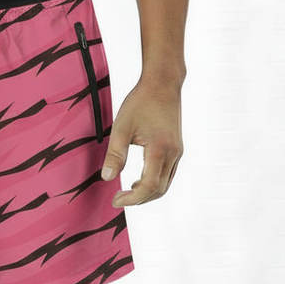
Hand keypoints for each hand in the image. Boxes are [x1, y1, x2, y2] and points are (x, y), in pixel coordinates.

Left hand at [101, 77, 182, 205]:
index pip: (149, 186)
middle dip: (138, 199)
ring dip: (147, 193)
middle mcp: (173, 153)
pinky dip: (154, 184)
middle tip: (119, 199)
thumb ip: (115, 154)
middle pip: (159, 190)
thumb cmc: (141, 102)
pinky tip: (139, 180)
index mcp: (160, 149)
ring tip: (127, 191)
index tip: (116, 200)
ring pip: (165, 184)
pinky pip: (168, 175)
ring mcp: (177, 152)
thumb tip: (107, 178)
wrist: (163, 83)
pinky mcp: (177, 149)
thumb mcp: (121, 128)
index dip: (132, 199)